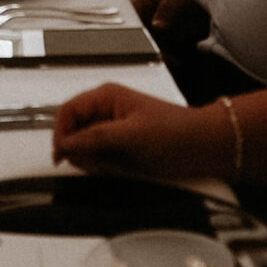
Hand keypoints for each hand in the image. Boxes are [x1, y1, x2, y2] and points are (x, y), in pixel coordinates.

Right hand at [52, 82, 219, 179]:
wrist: (205, 148)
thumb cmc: (177, 132)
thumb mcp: (130, 135)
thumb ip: (94, 138)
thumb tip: (66, 144)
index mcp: (106, 96)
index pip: (68, 112)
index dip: (61, 133)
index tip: (62, 155)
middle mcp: (108, 111)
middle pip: (74, 131)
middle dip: (81, 150)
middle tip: (95, 164)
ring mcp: (115, 130)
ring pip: (86, 148)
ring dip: (93, 161)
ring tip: (112, 167)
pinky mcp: (123, 148)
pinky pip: (100, 159)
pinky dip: (104, 167)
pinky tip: (118, 170)